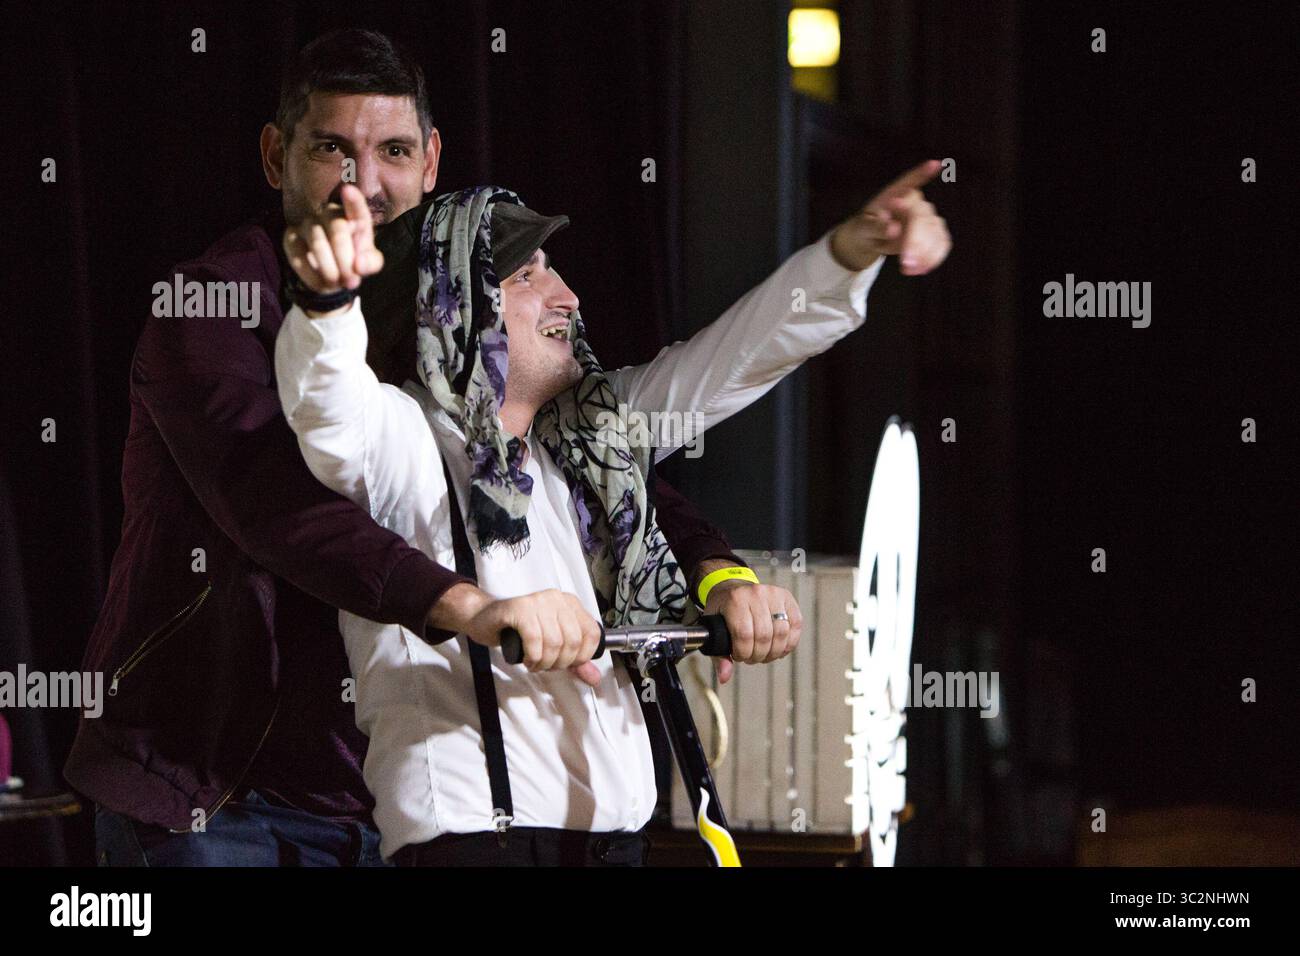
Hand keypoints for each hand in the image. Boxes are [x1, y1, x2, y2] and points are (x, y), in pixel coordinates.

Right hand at [282, 183, 384, 298]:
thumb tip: (358, 265)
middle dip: (346, 260)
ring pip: (318, 244)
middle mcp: (329, 214)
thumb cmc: (354, 262)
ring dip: (331, 271)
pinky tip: (322, 284)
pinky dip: (313, 276)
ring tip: (338, 283)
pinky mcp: (290, 237)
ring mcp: (308, 223)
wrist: (331, 275)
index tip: (348, 190)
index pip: (355, 207)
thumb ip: (370, 263)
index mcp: (354, 217)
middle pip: (338, 230)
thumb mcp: (368, 264)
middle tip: (351, 281)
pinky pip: (299, 256)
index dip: (352, 200)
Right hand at [463, 588, 603, 687]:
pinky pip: (535, 639)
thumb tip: (593, 678)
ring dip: (545, 662)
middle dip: (560, 662)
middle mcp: (556, 598)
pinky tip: (527, 659)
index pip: (592, 633)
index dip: (581, 657)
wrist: (484, 619)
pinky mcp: (520, 607)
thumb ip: (575, 661)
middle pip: (573, 641)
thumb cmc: (518, 630)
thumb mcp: (552, 646)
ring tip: (535, 663)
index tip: (567, 663)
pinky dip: (532, 656)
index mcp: (569, 604)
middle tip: (547, 665)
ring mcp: (538, 600)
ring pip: (554, 642)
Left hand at [703, 580, 802, 683]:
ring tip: (764, 654)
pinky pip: (796, 625)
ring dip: (774, 652)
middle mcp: (756, 593)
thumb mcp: (713, 628)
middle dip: (759, 655)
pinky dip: (789, 643)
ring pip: (782, 633)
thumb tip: (724, 677)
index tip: (739, 656)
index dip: (743, 653)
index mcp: (735, 599)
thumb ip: (718, 654)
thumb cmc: (723, 610)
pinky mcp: (788, 598)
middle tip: (752, 657)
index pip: (744, 635)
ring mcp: (774, 594)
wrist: (732, 587)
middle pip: (765, 636)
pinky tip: (779, 649)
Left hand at [829, 159, 950, 275]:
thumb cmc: (866, 227)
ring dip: (925, 253)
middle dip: (916, 241)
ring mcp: (928, 217)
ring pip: (936, 231)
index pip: (909, 181)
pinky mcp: (936, 233)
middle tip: (904, 263)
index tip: (933, 164)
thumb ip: (876, 226)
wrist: (872, 238)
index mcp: (895, 194)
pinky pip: (942, 243)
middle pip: (923, 217)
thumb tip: (894, 229)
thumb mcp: (863, 228)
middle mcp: (915, 202)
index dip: (922, 173)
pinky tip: (921, 269)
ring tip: (908, 269)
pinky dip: (934, 257)